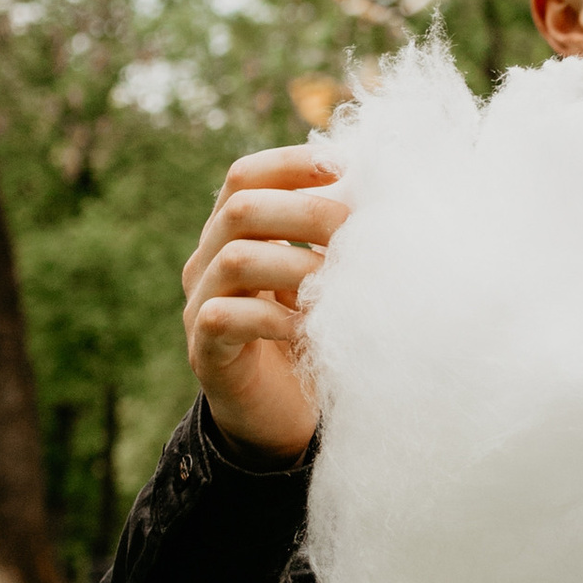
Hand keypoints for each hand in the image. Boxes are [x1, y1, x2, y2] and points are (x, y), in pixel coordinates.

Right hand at [182, 146, 348, 456]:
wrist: (282, 417)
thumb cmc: (311, 334)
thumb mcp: (322, 276)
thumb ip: (331, 236)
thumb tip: (382, 188)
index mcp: (230, 233)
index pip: (245, 175)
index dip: (292, 164)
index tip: (346, 167)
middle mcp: (206, 262)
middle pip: (241, 208)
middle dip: (305, 210)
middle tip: (353, 229)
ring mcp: (199, 306)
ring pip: (235, 258)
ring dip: (296, 264)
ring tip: (335, 282)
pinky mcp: (205, 352)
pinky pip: (226, 317)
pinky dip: (274, 316)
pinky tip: (307, 327)